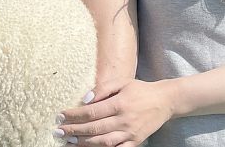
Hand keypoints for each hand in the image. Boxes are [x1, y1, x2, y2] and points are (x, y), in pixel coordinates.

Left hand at [56, 79, 174, 145]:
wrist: (165, 101)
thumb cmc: (141, 89)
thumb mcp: (122, 82)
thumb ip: (103, 88)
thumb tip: (85, 99)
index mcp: (119, 103)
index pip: (91, 111)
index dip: (74, 115)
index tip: (60, 116)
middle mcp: (124, 120)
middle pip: (94, 128)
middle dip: (74, 130)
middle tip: (59, 131)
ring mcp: (130, 133)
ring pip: (103, 142)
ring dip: (84, 143)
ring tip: (69, 142)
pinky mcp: (136, 142)